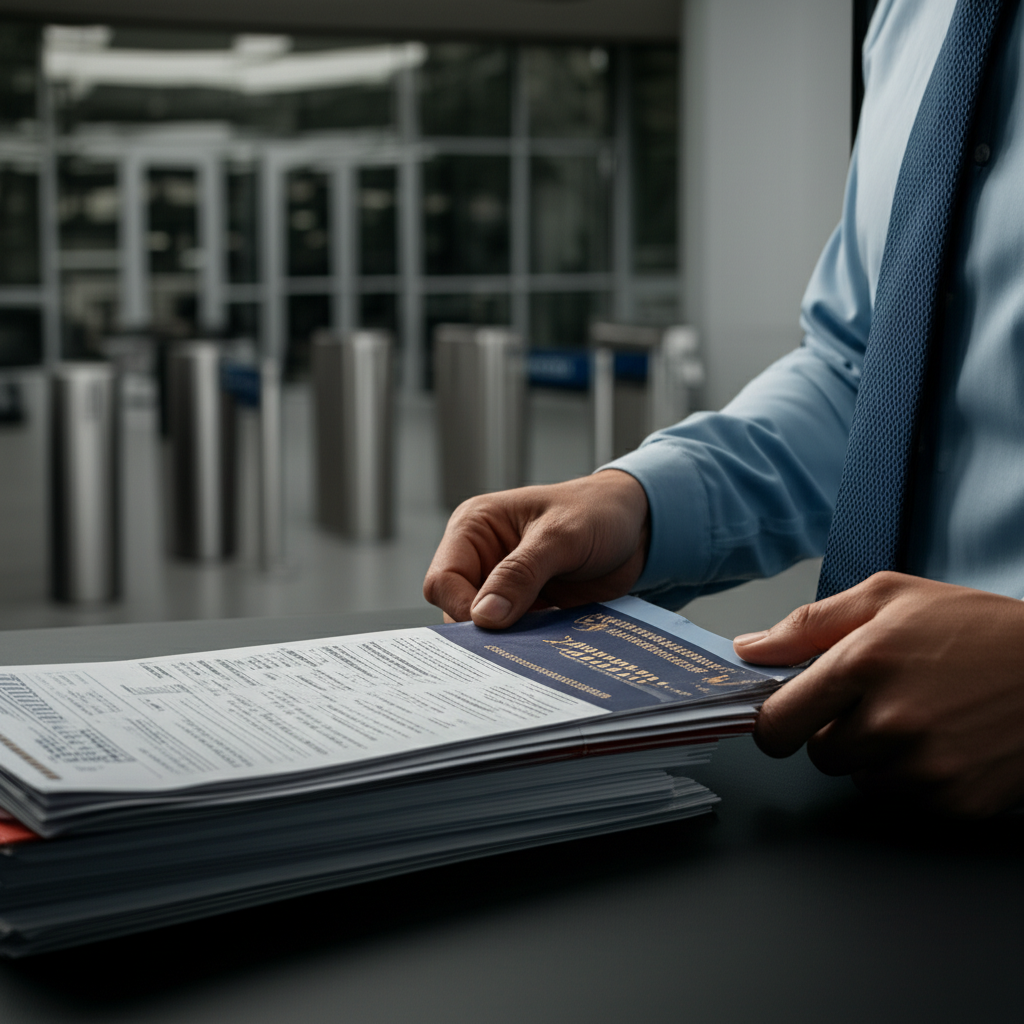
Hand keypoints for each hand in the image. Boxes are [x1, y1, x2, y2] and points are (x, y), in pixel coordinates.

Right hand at [423, 470, 649, 628]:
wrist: (639, 526)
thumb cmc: (598, 511)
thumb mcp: (561, 536)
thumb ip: (521, 573)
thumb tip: (484, 616)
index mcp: (474, 528)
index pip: (443, 580)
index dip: (463, 608)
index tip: (495, 626)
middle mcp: (481, 557)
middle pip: (457, 609)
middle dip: (484, 630)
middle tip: (514, 647)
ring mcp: (503, 585)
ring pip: (485, 628)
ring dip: (508, 640)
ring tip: (537, 646)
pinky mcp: (527, 607)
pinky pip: (514, 635)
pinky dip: (527, 645)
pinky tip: (546, 650)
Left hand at [733, 572, 1023, 814]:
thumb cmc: (977, 628)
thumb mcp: (888, 597)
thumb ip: (808, 624)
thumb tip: (748, 649)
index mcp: (865, 662)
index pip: (778, 721)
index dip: (775, 722)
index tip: (783, 718)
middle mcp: (892, 719)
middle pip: (820, 754)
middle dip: (838, 731)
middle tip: (881, 700)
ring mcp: (926, 766)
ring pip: (861, 779)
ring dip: (879, 756)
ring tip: (924, 716)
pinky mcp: (956, 800)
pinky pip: (906, 799)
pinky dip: (918, 778)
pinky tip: (949, 741)